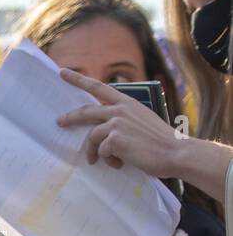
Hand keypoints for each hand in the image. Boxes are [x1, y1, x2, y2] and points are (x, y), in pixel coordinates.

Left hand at [55, 69, 180, 176]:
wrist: (175, 152)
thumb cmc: (160, 140)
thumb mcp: (141, 121)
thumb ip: (124, 119)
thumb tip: (104, 129)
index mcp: (128, 103)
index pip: (99, 87)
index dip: (79, 80)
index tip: (62, 72)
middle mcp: (120, 109)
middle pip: (86, 112)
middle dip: (70, 117)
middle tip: (60, 122)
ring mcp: (116, 123)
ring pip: (91, 137)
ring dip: (93, 152)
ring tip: (99, 161)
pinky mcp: (114, 139)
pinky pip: (100, 152)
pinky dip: (108, 160)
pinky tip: (120, 163)